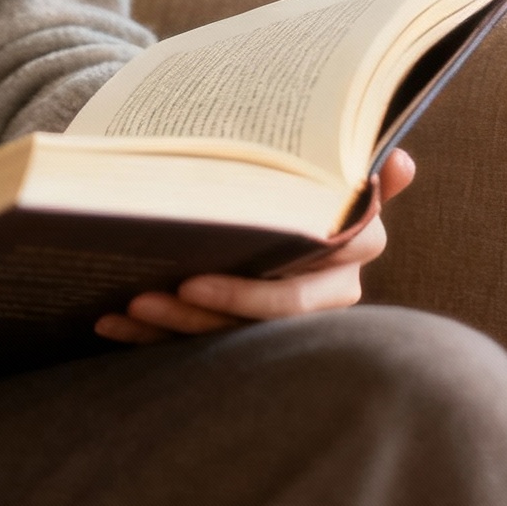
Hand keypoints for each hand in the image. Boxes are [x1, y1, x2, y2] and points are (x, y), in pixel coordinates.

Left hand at [94, 148, 416, 345]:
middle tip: (143, 297)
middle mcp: (324, 293)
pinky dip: (146, 337)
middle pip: (256, 320)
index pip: (293, 296)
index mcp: (347, 254)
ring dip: (168, 327)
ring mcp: (282, 316)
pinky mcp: (243, 329)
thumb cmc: (298, 168)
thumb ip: (359, 172)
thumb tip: (401, 163)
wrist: (268, 184)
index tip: (190, 282)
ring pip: (225, 334)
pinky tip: (104, 322)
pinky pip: (195, 342)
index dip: (244, 296)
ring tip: (121, 309)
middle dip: (196, 314)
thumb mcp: (319, 165)